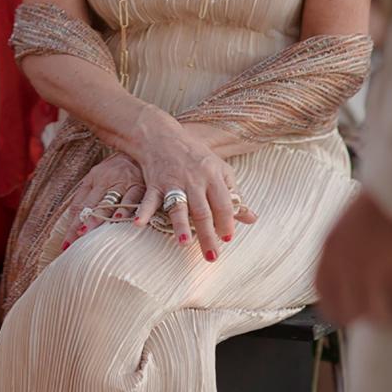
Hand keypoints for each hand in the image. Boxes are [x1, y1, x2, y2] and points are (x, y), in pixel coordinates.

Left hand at [63, 152, 144, 248]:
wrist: (141, 148)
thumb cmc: (117, 169)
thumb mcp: (98, 176)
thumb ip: (86, 196)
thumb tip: (73, 222)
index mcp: (94, 178)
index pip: (81, 204)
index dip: (73, 224)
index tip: (67, 243)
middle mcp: (107, 179)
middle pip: (93, 205)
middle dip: (85, 223)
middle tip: (77, 239)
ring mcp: (123, 182)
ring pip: (110, 202)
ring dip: (101, 218)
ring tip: (91, 231)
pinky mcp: (140, 184)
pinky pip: (132, 198)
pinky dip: (126, 208)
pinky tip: (120, 218)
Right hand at [129, 107, 256, 260]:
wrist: (161, 135)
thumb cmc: (194, 155)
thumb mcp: (219, 169)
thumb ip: (234, 194)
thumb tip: (252, 218)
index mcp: (212, 175)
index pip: (224, 203)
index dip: (227, 221)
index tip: (227, 238)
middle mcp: (194, 179)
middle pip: (203, 210)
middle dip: (207, 235)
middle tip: (212, 257)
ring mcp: (173, 181)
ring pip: (178, 205)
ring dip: (180, 224)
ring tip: (184, 242)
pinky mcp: (155, 182)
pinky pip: (149, 198)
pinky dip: (143, 211)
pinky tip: (139, 223)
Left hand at [317, 191, 391, 328]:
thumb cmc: (391, 193)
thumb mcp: (353, 219)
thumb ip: (348, 249)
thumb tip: (354, 279)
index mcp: (331, 245)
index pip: (324, 296)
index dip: (344, 307)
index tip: (363, 306)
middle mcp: (346, 261)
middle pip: (351, 313)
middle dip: (374, 310)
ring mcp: (373, 270)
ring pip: (381, 317)